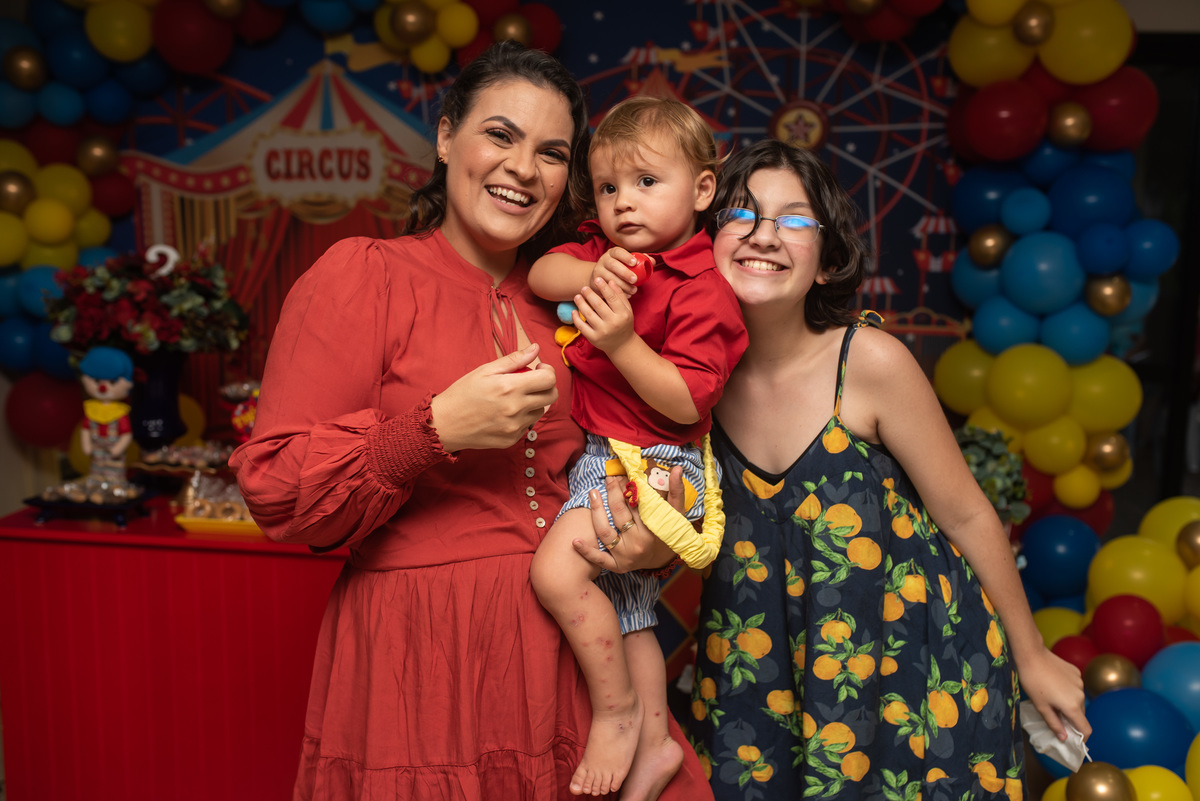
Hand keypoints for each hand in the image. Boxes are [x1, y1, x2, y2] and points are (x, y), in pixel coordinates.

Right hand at [430, 343, 557, 451]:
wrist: (444, 424)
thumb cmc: (462, 394)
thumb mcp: (485, 371)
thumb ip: (513, 359)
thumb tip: (535, 348)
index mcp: (510, 388)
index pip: (549, 379)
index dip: (547, 371)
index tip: (537, 369)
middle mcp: (516, 409)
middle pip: (552, 396)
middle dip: (546, 386)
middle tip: (531, 382)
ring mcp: (515, 427)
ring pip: (540, 411)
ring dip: (533, 402)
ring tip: (513, 398)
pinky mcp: (511, 439)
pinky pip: (527, 425)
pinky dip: (522, 417)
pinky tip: (504, 413)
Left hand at [572, 468, 683, 572]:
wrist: (665, 560)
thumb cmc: (670, 532)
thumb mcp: (677, 513)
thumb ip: (676, 491)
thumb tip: (677, 468)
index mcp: (652, 529)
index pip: (636, 504)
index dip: (626, 488)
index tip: (620, 476)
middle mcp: (637, 543)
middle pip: (619, 514)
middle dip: (611, 493)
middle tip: (608, 479)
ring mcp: (625, 556)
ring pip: (605, 532)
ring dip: (596, 512)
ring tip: (592, 493)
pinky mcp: (617, 566)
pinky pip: (600, 559)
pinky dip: (586, 551)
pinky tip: (575, 541)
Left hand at [573, 277, 634, 353]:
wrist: (622, 346)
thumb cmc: (624, 324)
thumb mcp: (627, 310)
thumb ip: (620, 296)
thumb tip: (610, 281)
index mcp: (623, 315)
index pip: (612, 298)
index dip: (603, 287)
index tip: (597, 279)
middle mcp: (613, 323)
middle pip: (598, 305)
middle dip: (589, 294)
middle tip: (584, 287)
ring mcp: (602, 331)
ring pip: (588, 314)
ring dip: (581, 304)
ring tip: (577, 296)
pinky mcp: (593, 338)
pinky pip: (582, 326)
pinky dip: (576, 318)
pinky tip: (574, 311)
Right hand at [592, 248, 641, 295]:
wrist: (600, 277)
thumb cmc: (619, 268)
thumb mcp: (627, 262)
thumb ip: (640, 260)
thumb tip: (652, 261)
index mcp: (612, 253)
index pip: (618, 252)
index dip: (626, 256)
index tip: (634, 263)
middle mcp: (604, 260)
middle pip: (613, 265)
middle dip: (624, 272)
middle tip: (635, 279)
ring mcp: (598, 271)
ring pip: (610, 278)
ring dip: (623, 285)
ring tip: (633, 290)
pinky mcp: (595, 282)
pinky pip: (607, 288)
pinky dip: (618, 292)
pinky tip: (626, 295)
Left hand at [1018, 647, 1089, 740]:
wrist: (1032, 655)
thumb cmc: (1033, 682)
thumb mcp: (1041, 707)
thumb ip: (1054, 724)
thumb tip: (1064, 738)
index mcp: (1073, 706)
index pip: (1086, 729)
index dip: (1082, 738)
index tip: (1073, 740)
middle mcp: (1080, 695)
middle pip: (1081, 714)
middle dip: (1071, 719)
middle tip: (1055, 717)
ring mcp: (1080, 682)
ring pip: (1078, 700)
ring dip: (1069, 704)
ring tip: (1051, 698)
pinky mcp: (1076, 672)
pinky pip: (1075, 687)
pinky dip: (1068, 690)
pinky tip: (1054, 684)